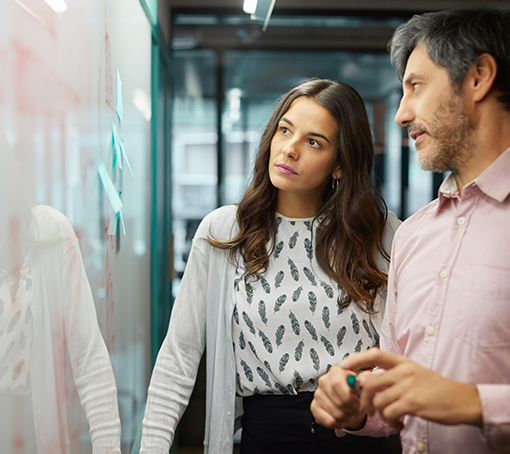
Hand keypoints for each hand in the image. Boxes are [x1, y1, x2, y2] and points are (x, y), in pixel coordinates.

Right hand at [311, 365, 367, 429]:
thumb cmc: (355, 391)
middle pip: (339, 401)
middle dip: (352, 410)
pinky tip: (342, 418)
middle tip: (357, 410)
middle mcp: (324, 381)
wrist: (349, 401)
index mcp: (335, 371)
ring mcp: (318, 394)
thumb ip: (365, 380)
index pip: (337, 383)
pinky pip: (329, 421)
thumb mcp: (363, 383)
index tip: (358, 403)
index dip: (350, 397)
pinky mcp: (314, 407)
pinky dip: (339, 423)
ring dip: (347, 418)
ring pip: (336, 413)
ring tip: (351, 414)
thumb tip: (364, 380)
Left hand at [341, 348, 482, 429]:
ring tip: (391, 419)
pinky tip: (399, 424)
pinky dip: (390, 422)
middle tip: (367, 409)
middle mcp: (404, 371)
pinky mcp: (413, 402)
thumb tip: (364, 379)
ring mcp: (408, 385)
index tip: (343, 367)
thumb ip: (391, 375)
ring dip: (381, 414)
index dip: (356, 359)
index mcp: (402, 362)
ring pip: (378, 400)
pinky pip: (390, 412)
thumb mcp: (413, 373)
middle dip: (364, 399)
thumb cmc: (436, 388)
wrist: (461, 400)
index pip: (374, 354)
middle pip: (370, 382)